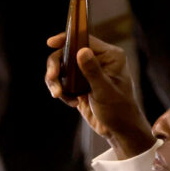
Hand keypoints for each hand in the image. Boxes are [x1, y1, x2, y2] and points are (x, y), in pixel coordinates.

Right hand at [45, 33, 154, 156]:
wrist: (119, 131)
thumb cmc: (119, 111)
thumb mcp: (105, 91)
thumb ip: (92, 71)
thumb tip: (82, 51)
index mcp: (110, 56)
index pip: (84, 40)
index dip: (66, 39)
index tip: (51, 43)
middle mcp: (99, 60)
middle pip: (67, 53)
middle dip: (57, 67)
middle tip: (52, 79)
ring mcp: (88, 72)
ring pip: (62, 68)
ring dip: (56, 81)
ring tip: (59, 95)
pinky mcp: (80, 84)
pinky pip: (62, 81)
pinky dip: (62, 91)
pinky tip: (72, 102)